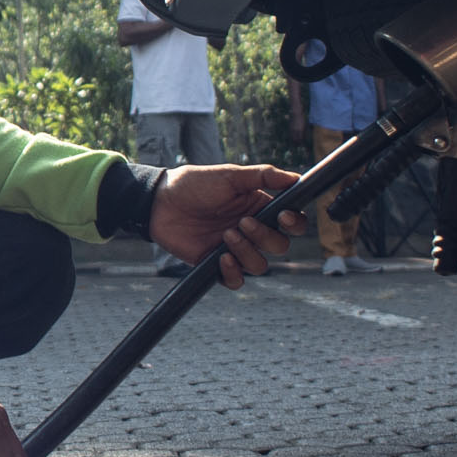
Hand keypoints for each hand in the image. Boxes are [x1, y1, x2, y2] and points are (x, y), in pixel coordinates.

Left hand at [151, 162, 302, 288]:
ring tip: (226, 235)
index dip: (295, 224)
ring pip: (260, 266)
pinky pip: (236, 281)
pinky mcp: (215, 264)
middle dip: (265, 236)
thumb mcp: (231, 176)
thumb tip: (296, 177)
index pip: (292, 223)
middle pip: (279, 246)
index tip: (283, 216)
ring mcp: (234, 249)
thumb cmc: (195, 184)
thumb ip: (264, 177)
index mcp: (260, 208)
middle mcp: (251, 231)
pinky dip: (233, 273)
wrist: (160, 201)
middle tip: (243, 222)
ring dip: (247, 252)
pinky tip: (221, 257)